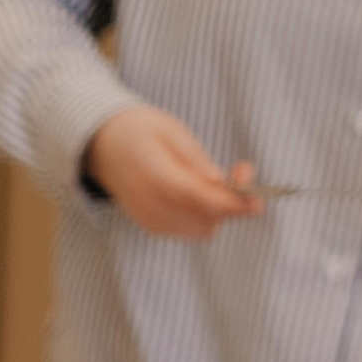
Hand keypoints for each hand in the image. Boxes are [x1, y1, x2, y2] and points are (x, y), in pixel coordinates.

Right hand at [83, 107, 263, 239]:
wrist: (103, 147)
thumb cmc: (140, 132)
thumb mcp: (171, 132)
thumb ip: (194, 160)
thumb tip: (220, 182)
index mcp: (153, 178)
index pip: (199, 200)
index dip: (233, 203)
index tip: (258, 197)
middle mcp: (150, 206)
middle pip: (205, 220)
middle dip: (232, 203)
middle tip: (240, 171)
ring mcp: (150, 220)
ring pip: (201, 229)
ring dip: (220, 210)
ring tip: (217, 179)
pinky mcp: (152, 226)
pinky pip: (190, 229)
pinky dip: (205, 214)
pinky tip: (202, 191)